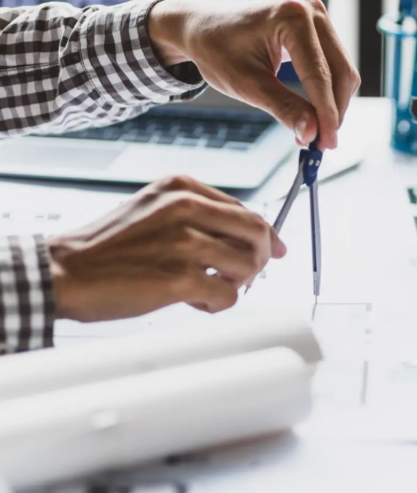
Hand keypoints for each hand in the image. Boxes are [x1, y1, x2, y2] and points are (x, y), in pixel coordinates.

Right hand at [47, 175, 285, 321]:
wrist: (63, 271)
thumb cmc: (108, 247)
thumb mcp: (153, 209)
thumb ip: (198, 216)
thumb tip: (249, 235)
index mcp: (182, 188)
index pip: (246, 209)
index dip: (266, 233)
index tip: (275, 248)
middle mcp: (186, 209)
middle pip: (257, 233)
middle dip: (260, 258)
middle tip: (245, 275)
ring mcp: (185, 243)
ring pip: (249, 265)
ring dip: (237, 284)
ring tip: (212, 288)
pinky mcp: (180, 278)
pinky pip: (228, 295)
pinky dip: (219, 304)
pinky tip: (197, 303)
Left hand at [148, 0, 359, 149]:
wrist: (203, 26)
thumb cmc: (217, 48)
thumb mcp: (247, 84)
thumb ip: (284, 107)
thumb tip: (312, 133)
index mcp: (292, 17)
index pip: (319, 74)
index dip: (326, 113)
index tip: (326, 143)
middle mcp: (311, 11)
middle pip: (340, 72)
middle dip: (333, 111)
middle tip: (322, 143)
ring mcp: (318, 17)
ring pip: (342, 72)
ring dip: (333, 105)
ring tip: (314, 131)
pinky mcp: (318, 29)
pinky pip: (334, 66)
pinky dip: (327, 93)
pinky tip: (313, 113)